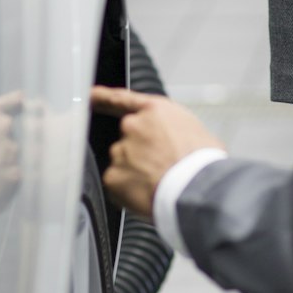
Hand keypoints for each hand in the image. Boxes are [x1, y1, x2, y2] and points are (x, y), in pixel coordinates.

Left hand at [91, 86, 224, 219]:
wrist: (195, 188)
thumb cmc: (202, 163)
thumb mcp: (197, 133)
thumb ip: (176, 132)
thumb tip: (178, 145)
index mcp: (155, 111)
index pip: (122, 99)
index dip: (103, 98)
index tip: (90, 96)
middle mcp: (133, 126)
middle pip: (128, 139)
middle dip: (139, 154)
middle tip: (160, 169)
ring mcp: (120, 151)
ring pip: (123, 164)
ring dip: (136, 174)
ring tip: (160, 185)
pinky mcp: (113, 176)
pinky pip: (117, 185)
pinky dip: (129, 193)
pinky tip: (147, 195)